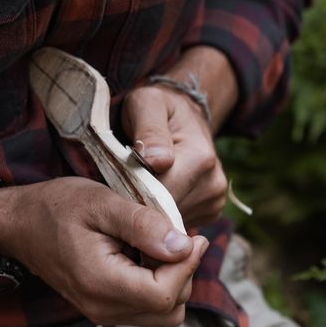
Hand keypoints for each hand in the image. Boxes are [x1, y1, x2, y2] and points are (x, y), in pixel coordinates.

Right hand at [0, 178, 208, 326]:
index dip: (187, 266)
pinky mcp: (102, 306)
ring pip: (161, 313)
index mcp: (100, 282)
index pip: (164, 294)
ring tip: (163, 244)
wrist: (19, 224)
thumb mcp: (101, 203)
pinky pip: (144, 308)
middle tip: (181, 237)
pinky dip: (157, 285)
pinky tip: (148, 255)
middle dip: (183, 273)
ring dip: (172, 280)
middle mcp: (102, 307)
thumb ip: (143, 225)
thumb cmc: (56, 207)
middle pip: (168, 310)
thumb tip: (184, 247)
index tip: (193, 235)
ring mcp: (101, 311)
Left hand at [121, 84, 227, 227]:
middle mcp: (213, 183)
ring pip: (171, 221)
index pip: (160, 195)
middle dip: (139, 206)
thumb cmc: (157, 107)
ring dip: (149, 212)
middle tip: (116, 192)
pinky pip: (179, 222)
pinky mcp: (211, 210)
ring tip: (132, 192)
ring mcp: (215, 200)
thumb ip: (149, 130)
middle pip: (166, 213)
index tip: (111, 190)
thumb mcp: (146, 104)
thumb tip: (156, 161)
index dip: (132, 196)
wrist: (184, 113)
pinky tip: (150, 198)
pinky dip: (161, 216)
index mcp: (198, 158)